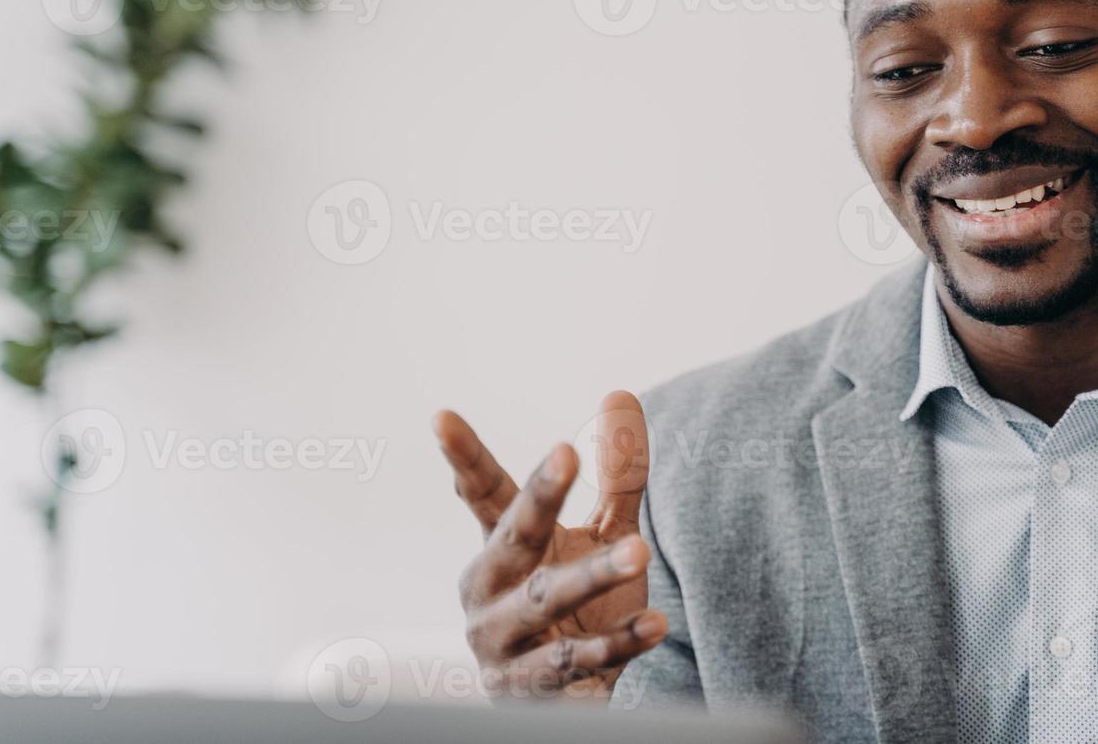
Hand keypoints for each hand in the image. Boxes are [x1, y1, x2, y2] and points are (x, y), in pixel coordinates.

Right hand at [435, 389, 665, 703]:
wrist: (562, 701)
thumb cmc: (577, 605)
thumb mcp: (598, 536)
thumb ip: (617, 475)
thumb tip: (620, 396)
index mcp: (498, 550)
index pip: (482, 495)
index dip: (464, 457)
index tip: (441, 417)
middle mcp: (488, 595)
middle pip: (513, 539)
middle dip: (537, 499)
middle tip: (564, 455)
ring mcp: (503, 646)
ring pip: (545, 602)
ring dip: (593, 576)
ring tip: (640, 551)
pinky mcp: (531, 690)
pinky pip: (576, 662)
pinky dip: (617, 644)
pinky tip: (655, 624)